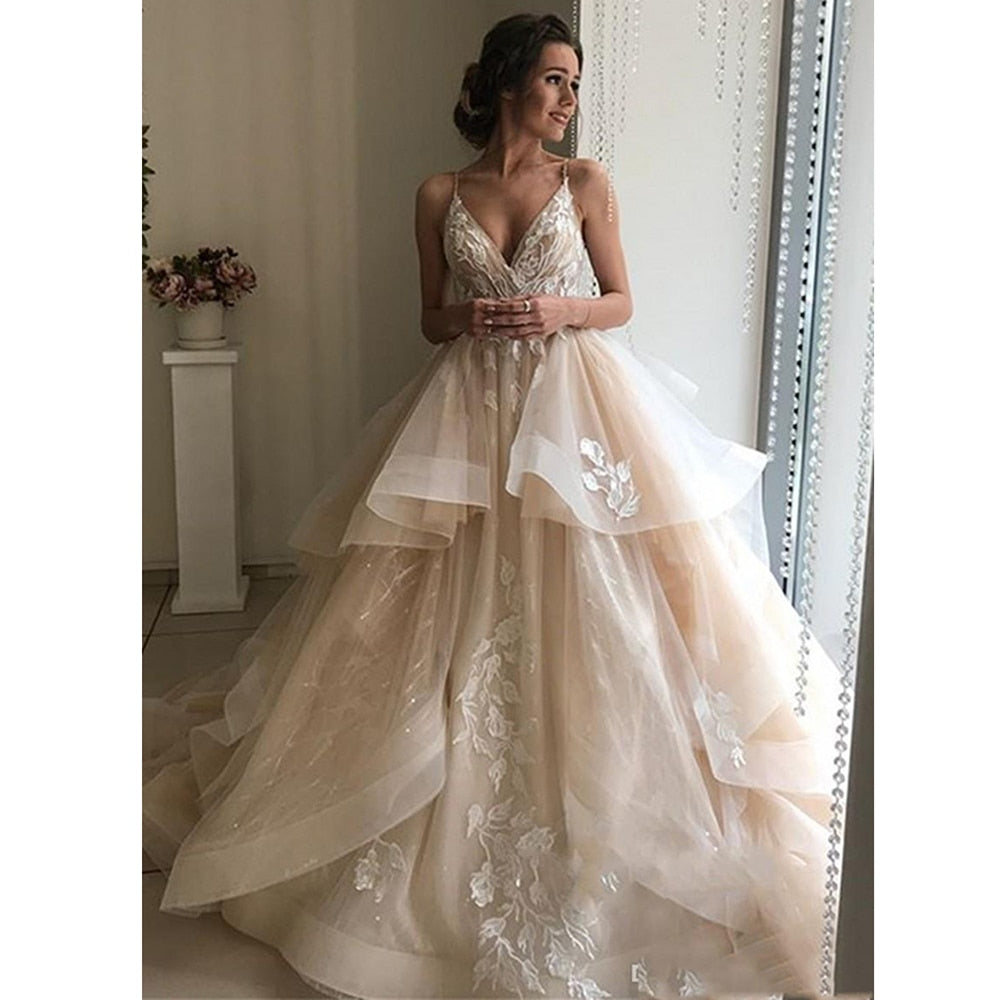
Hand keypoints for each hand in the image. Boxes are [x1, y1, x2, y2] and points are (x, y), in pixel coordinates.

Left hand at [458, 295, 573, 339]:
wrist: (568, 311)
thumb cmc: (550, 301)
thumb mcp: (535, 295)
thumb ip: (519, 299)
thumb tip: (501, 300)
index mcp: (535, 303)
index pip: (513, 306)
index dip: (500, 308)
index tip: (489, 308)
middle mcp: (537, 316)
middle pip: (513, 320)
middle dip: (498, 321)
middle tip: (485, 321)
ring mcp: (539, 327)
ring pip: (517, 331)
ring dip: (503, 331)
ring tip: (492, 330)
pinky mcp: (541, 334)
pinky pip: (524, 337)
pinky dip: (513, 336)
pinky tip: (504, 336)